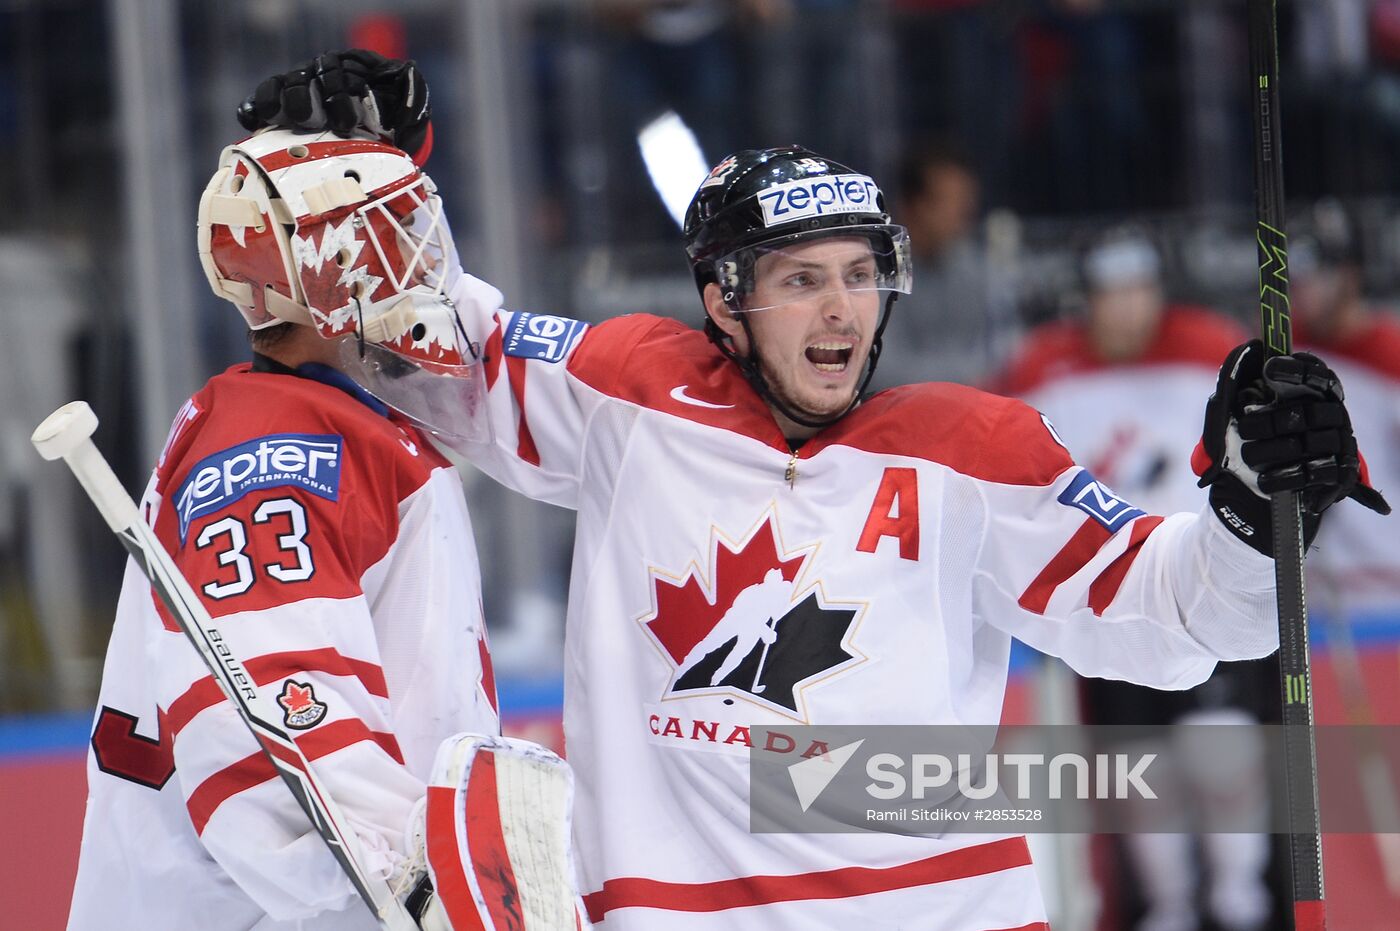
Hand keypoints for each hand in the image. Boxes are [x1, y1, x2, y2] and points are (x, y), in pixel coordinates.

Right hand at [236, 49, 432, 161]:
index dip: (338, 96)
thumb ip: (411, 91)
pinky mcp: (277, 109)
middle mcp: (319, 75)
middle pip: (305, 79)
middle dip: (311, 101)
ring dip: (284, 103)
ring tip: (292, 123)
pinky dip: (254, 109)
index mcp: (348, 70)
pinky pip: (259, 101)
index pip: (336, 73)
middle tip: (317, 125)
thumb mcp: (408, 108)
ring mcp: (297, 90)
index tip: (347, 124)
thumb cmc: (391, 122)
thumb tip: (410, 70)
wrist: (375, 142)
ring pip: (281, 86)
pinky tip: (254, 120)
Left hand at [1196, 340, 1389, 553]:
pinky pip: (1313, 473)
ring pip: (1306, 444)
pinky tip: (1264, 480)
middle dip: (1268, 422)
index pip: (1316, 375)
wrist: (1261, 491)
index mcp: (1315, 395)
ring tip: (1248, 457)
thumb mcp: (1238, 418)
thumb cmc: (1254, 443)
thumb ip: (1238, 394)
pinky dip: (1283, 477)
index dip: (1296, 370)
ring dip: (1270, 452)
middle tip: (1244, 429)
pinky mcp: (1340, 474)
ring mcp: (1340, 445)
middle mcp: (1333, 416)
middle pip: (1305, 413)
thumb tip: (1236, 364)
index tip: (1269, 369)